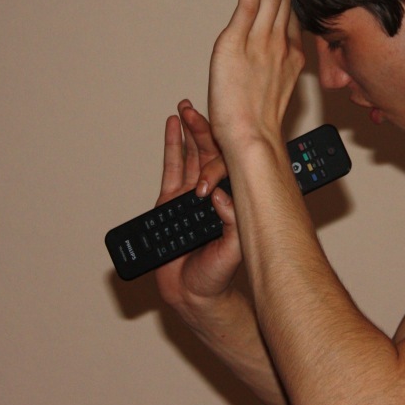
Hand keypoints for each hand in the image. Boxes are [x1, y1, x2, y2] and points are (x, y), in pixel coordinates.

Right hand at [154, 100, 242, 306]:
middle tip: (198, 108)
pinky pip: (171, 170)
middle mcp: (214, 193)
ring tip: (185, 109)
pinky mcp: (170, 203)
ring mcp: (192, 196)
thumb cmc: (219, 276)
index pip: (232, 163)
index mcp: (234, 200)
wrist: (194, 296)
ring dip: (188, 131)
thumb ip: (232, 222)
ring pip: (192, 156)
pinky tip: (171, 128)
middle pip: (210, 153)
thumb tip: (222, 197)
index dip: (228, 143)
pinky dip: (171, 147)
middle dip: (204, 128)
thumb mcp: (233, 248)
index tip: (227, 123)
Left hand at [208, 0, 305, 149]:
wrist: (252, 138)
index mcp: (292, 57)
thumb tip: (271, 67)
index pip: (293, 15)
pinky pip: (251, 0)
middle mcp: (281, 44)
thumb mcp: (276, 95)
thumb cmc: (258, 127)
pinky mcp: (238, 40)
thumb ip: (278, 74)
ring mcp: (261, 40)